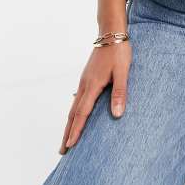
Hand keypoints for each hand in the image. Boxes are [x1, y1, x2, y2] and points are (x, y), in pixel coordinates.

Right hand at [58, 39, 131, 153]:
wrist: (111, 33)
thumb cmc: (119, 52)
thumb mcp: (123, 72)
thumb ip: (120, 93)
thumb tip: (117, 114)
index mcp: (92, 85)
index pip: (82, 114)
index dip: (76, 131)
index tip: (69, 146)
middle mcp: (85, 85)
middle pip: (73, 114)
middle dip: (67, 133)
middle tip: (62, 151)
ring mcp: (84, 81)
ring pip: (74, 107)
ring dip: (69, 124)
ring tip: (66, 138)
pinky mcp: (87, 77)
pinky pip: (77, 99)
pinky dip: (74, 112)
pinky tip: (76, 115)